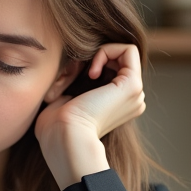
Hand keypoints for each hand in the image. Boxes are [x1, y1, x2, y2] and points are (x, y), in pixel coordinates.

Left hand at [35, 43, 145, 188]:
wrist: (65, 140)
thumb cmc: (56, 128)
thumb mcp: (64, 99)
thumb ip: (73, 83)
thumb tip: (75, 63)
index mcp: (117, 106)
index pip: (113, 69)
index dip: (94, 62)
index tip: (76, 75)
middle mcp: (131, 100)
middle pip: (120, 60)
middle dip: (96, 57)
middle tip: (78, 72)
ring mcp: (135, 94)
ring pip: (125, 53)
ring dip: (100, 54)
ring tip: (85, 74)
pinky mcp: (132, 85)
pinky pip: (128, 50)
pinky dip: (107, 51)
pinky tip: (92, 71)